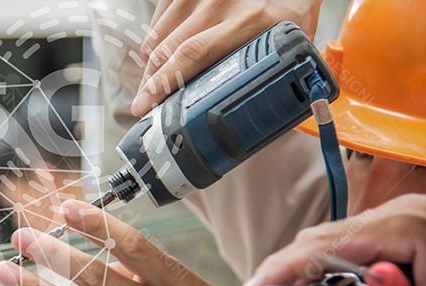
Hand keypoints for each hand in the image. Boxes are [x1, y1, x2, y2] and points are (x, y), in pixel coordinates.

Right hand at [132, 0, 322, 115]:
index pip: (192, 55)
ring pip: (156, 40)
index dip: (163, 84)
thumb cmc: (290, 4)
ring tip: (158, 85)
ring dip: (152, 68)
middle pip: (166, 52)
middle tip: (144, 106)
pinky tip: (165, 56)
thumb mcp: (293, 38)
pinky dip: (155, 44)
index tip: (146, 107)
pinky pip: (156, 23)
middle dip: (150, 85)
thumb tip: (263, 122)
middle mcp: (222, 2)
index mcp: (251, 19)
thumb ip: (277, 71)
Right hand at [239, 194, 425, 285]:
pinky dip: (329, 265)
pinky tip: (317, 285)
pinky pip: (349, 243)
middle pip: (318, 237)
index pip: (325, 245)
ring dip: (306, 269)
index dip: (283, 267)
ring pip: (330, 239)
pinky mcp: (395, 225)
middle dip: (283, 268)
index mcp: (402, 226)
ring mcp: (392, 216)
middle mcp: (392, 214)